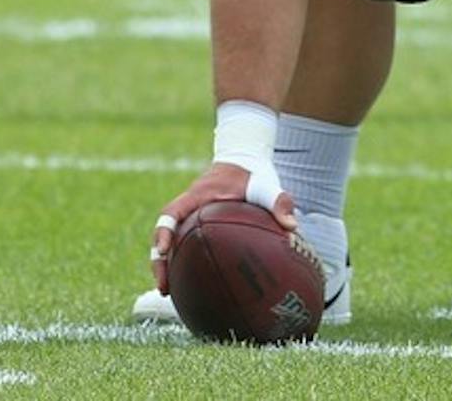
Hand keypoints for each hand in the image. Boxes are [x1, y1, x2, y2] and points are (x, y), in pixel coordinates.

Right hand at [149, 163, 295, 292]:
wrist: (243, 159)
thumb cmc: (253, 174)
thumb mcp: (266, 184)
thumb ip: (279, 202)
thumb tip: (292, 227)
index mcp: (197, 195)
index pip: (171, 213)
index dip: (164, 232)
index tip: (162, 251)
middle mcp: (187, 207)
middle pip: (163, 234)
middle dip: (159, 262)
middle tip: (164, 287)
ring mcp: (189, 216)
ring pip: (169, 242)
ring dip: (166, 265)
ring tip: (170, 292)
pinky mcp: (194, 224)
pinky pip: (182, 243)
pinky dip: (181, 261)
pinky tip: (191, 284)